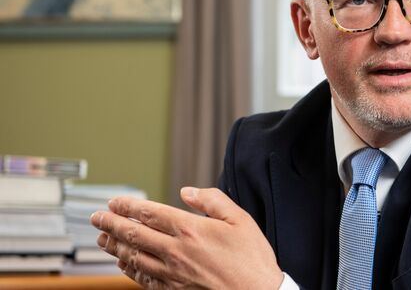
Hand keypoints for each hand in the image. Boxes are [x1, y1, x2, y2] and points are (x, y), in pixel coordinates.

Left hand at [90, 187, 283, 288]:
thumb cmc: (252, 259)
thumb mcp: (240, 219)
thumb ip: (212, 200)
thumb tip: (188, 192)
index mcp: (191, 230)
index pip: (149, 213)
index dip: (127, 206)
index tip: (115, 202)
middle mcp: (176, 252)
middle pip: (134, 234)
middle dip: (111, 224)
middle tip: (97, 217)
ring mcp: (173, 273)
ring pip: (134, 257)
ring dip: (114, 246)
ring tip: (102, 238)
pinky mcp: (175, 289)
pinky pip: (144, 278)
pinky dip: (129, 269)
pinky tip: (124, 264)